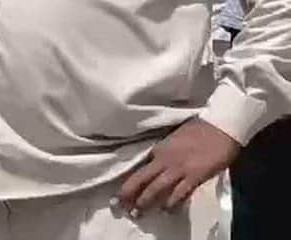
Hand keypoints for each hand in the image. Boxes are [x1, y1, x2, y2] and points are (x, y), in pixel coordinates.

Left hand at [118, 118, 239, 215]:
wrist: (221, 127)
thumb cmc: (199, 128)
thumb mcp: (173, 137)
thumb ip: (165, 151)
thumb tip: (157, 161)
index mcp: (158, 149)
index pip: (139, 167)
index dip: (129, 181)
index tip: (121, 193)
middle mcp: (164, 160)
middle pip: (142, 179)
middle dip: (130, 194)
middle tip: (120, 206)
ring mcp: (178, 169)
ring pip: (156, 188)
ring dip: (146, 202)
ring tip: (138, 213)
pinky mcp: (194, 177)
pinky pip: (180, 194)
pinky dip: (172, 204)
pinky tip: (167, 211)